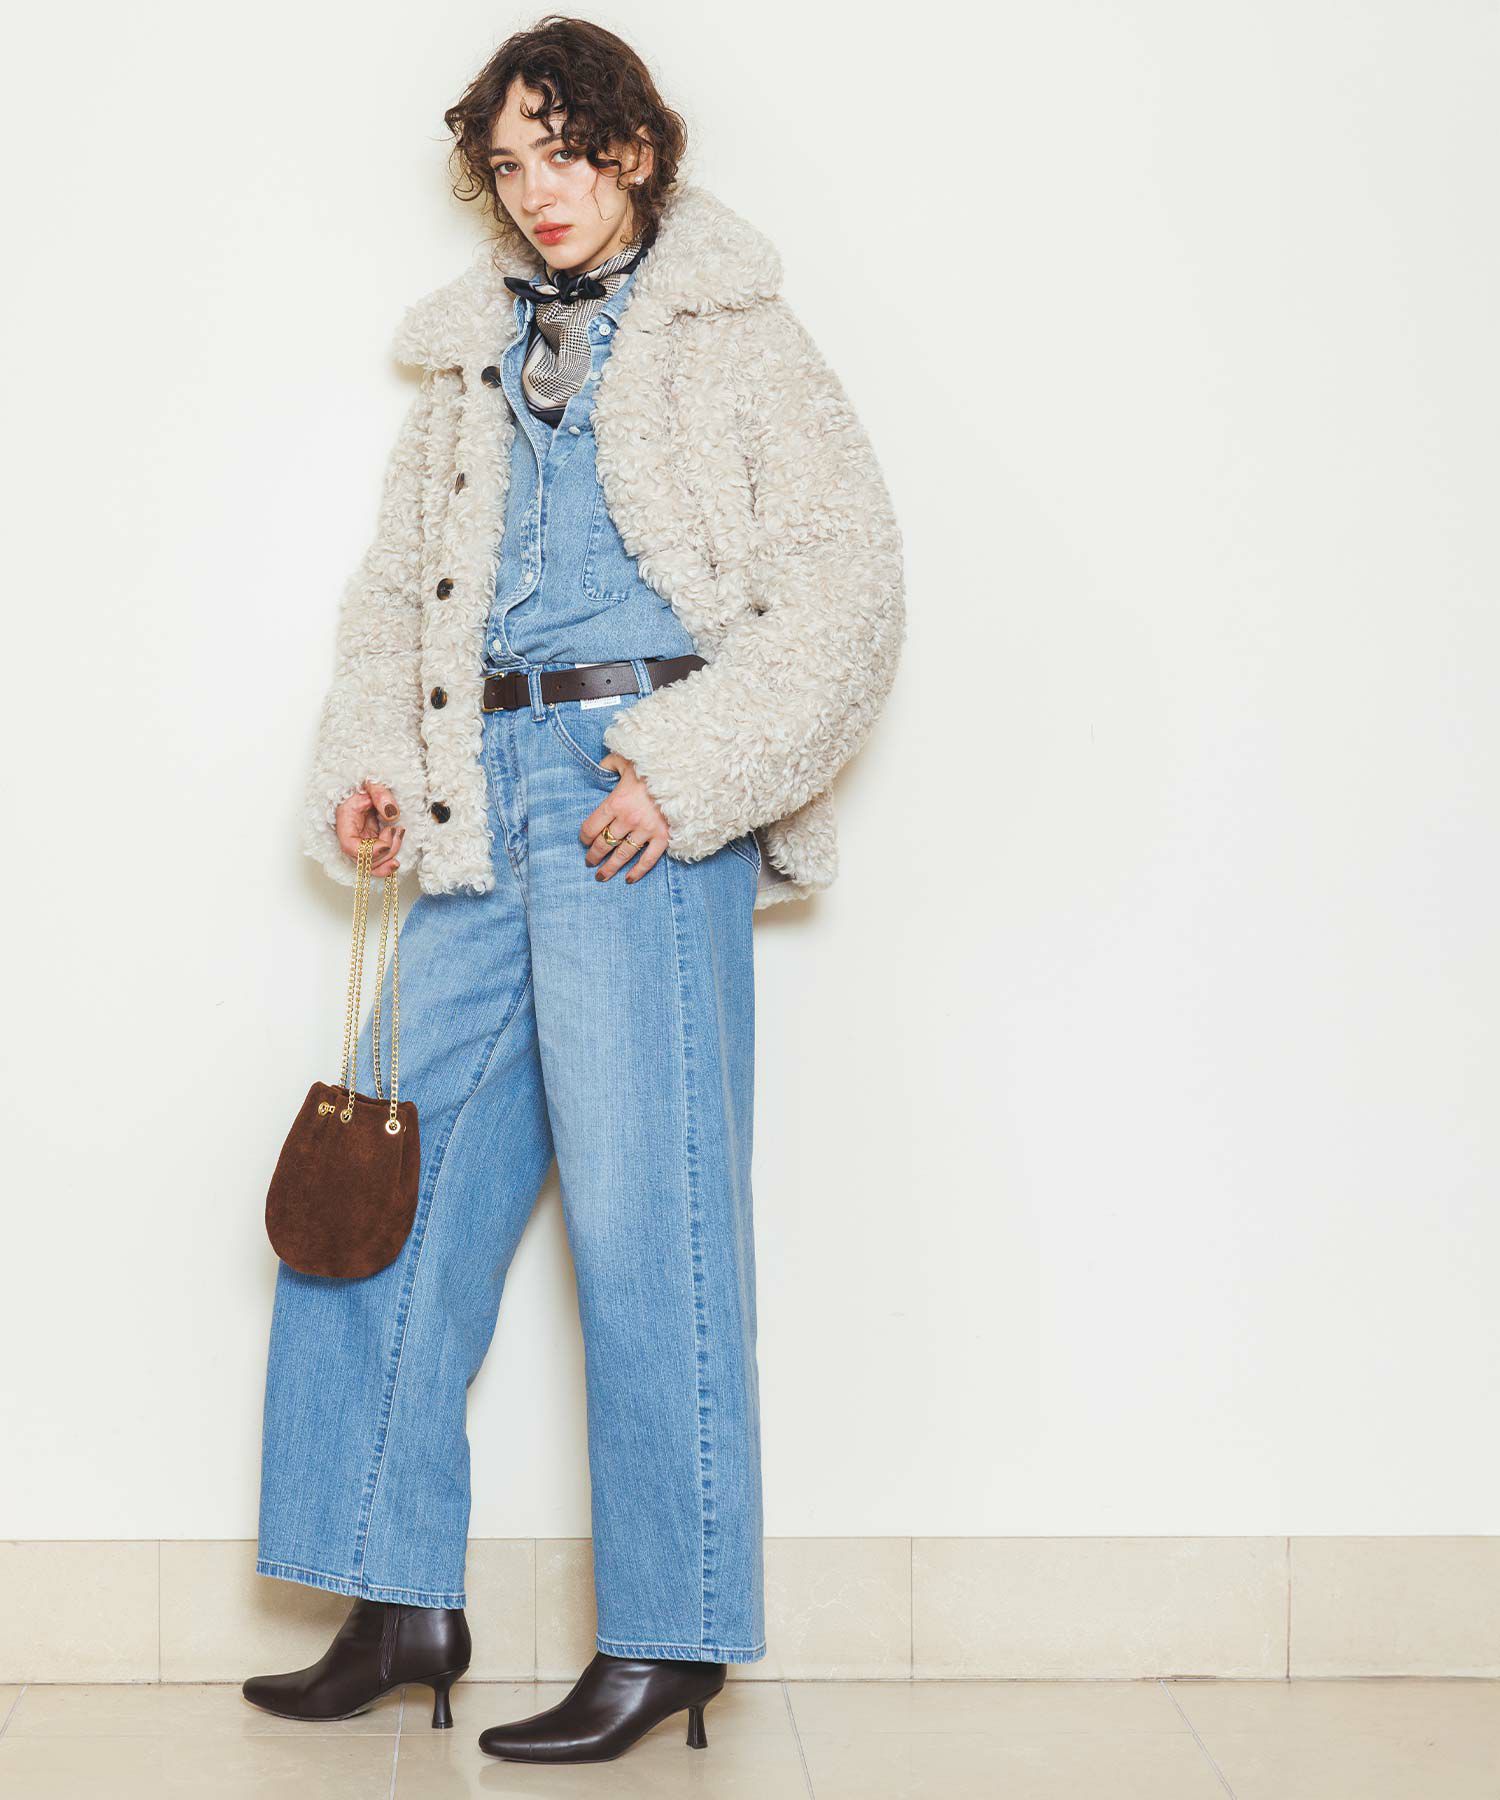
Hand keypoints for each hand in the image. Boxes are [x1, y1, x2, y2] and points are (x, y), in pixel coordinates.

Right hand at [335, 780, 404, 876]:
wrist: (367, 788)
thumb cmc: (365, 786)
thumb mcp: (372, 783)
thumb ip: (381, 795)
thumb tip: (392, 814)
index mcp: (345, 822)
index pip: (351, 847)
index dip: (369, 851)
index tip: (386, 844)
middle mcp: (351, 837)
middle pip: (364, 859)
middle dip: (385, 850)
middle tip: (397, 829)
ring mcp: (361, 843)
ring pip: (372, 865)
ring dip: (390, 855)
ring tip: (399, 832)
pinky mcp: (371, 846)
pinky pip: (377, 864)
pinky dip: (387, 867)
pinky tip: (396, 863)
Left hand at [580, 755, 669, 884]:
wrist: (683, 773)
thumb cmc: (652, 766)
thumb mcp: (626, 760)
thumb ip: (610, 764)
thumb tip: (601, 767)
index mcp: (615, 803)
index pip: (591, 827)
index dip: (584, 837)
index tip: (583, 841)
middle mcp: (628, 820)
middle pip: (604, 844)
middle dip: (593, 855)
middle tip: (589, 862)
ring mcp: (646, 830)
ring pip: (622, 855)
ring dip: (610, 868)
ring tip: (601, 876)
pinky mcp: (663, 837)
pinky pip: (648, 860)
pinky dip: (638, 872)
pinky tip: (628, 879)